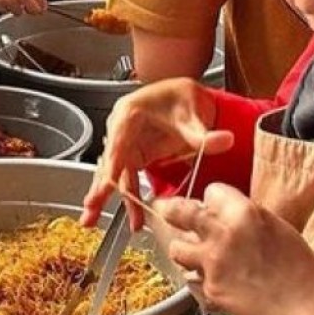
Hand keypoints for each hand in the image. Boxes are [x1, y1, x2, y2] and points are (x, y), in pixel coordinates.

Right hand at [82, 78, 230, 229]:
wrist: (184, 95)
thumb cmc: (181, 96)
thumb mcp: (193, 113)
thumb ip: (204, 133)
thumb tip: (224, 140)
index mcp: (128, 113)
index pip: (117, 143)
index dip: (112, 165)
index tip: (107, 185)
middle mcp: (120, 129)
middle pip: (108, 162)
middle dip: (99, 188)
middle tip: (89, 209)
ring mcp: (125, 143)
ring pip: (114, 174)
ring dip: (105, 198)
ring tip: (92, 220)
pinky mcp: (134, 155)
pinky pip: (127, 178)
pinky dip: (126, 197)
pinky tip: (129, 216)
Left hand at [160, 184, 313, 314]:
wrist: (304, 305)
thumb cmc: (296, 264)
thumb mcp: (273, 225)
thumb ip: (242, 215)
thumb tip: (220, 211)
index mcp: (242, 212)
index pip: (210, 191)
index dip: (212, 200)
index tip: (213, 206)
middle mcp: (221, 234)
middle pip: (179, 211)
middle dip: (171, 209)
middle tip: (165, 209)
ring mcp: (212, 263)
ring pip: (178, 249)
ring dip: (186, 251)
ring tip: (198, 256)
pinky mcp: (209, 289)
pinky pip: (192, 279)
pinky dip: (201, 280)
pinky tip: (217, 282)